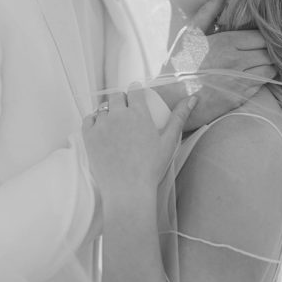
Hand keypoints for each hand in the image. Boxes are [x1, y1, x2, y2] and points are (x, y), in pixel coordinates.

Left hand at [82, 92, 197, 205]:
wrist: (128, 190)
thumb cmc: (151, 168)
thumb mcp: (169, 141)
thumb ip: (179, 117)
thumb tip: (193, 99)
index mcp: (138, 113)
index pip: (134, 91)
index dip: (136, 92)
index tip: (136, 96)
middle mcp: (118, 114)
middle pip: (117, 97)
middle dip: (122, 101)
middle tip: (126, 113)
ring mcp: (101, 125)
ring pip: (102, 108)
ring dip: (108, 112)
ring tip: (115, 123)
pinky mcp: (89, 136)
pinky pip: (88, 119)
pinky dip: (94, 120)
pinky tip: (101, 128)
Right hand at [160, 0, 275, 130]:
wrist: (172, 98)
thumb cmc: (179, 63)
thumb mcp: (190, 34)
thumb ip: (208, 11)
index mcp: (227, 42)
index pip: (261, 36)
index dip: (262, 35)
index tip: (257, 36)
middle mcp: (238, 61)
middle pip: (270, 52)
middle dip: (268, 49)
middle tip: (261, 48)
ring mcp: (241, 81)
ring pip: (271, 69)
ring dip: (268, 64)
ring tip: (259, 61)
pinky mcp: (242, 97)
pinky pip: (263, 84)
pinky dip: (262, 78)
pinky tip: (251, 75)